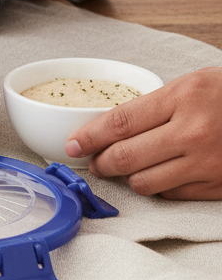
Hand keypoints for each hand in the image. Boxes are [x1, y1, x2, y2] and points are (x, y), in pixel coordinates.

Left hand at [64, 67, 221, 199]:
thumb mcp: (191, 85)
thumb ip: (153, 105)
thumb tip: (109, 127)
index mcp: (182, 98)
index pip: (119, 123)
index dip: (88, 137)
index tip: (72, 144)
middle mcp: (193, 132)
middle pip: (126, 157)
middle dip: (101, 162)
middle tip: (93, 161)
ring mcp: (208, 163)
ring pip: (145, 182)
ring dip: (128, 177)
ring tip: (125, 168)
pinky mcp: (219, 187)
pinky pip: (173, 195)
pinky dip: (159, 187)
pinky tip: (159, 174)